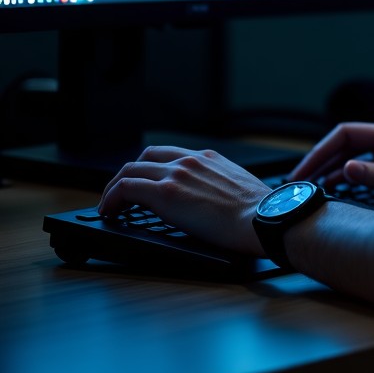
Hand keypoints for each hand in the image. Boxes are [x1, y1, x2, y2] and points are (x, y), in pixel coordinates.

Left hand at [97, 146, 269, 254]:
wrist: (264, 218)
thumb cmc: (259, 213)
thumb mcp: (239, 188)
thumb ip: (221, 187)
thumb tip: (216, 203)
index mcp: (210, 158)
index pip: (171, 154)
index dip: (151, 167)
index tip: (145, 183)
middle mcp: (191, 160)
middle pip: (146, 156)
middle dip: (130, 173)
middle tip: (122, 194)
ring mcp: (177, 174)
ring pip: (131, 169)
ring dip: (114, 186)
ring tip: (110, 205)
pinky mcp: (166, 194)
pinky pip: (127, 187)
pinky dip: (111, 197)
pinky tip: (109, 212)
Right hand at [289, 121, 373, 205]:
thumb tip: (345, 170)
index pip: (346, 134)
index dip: (320, 151)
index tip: (303, 171)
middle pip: (345, 143)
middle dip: (319, 160)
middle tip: (297, 182)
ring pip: (353, 154)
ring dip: (330, 168)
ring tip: (308, 187)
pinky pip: (365, 164)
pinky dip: (346, 174)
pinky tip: (333, 188)